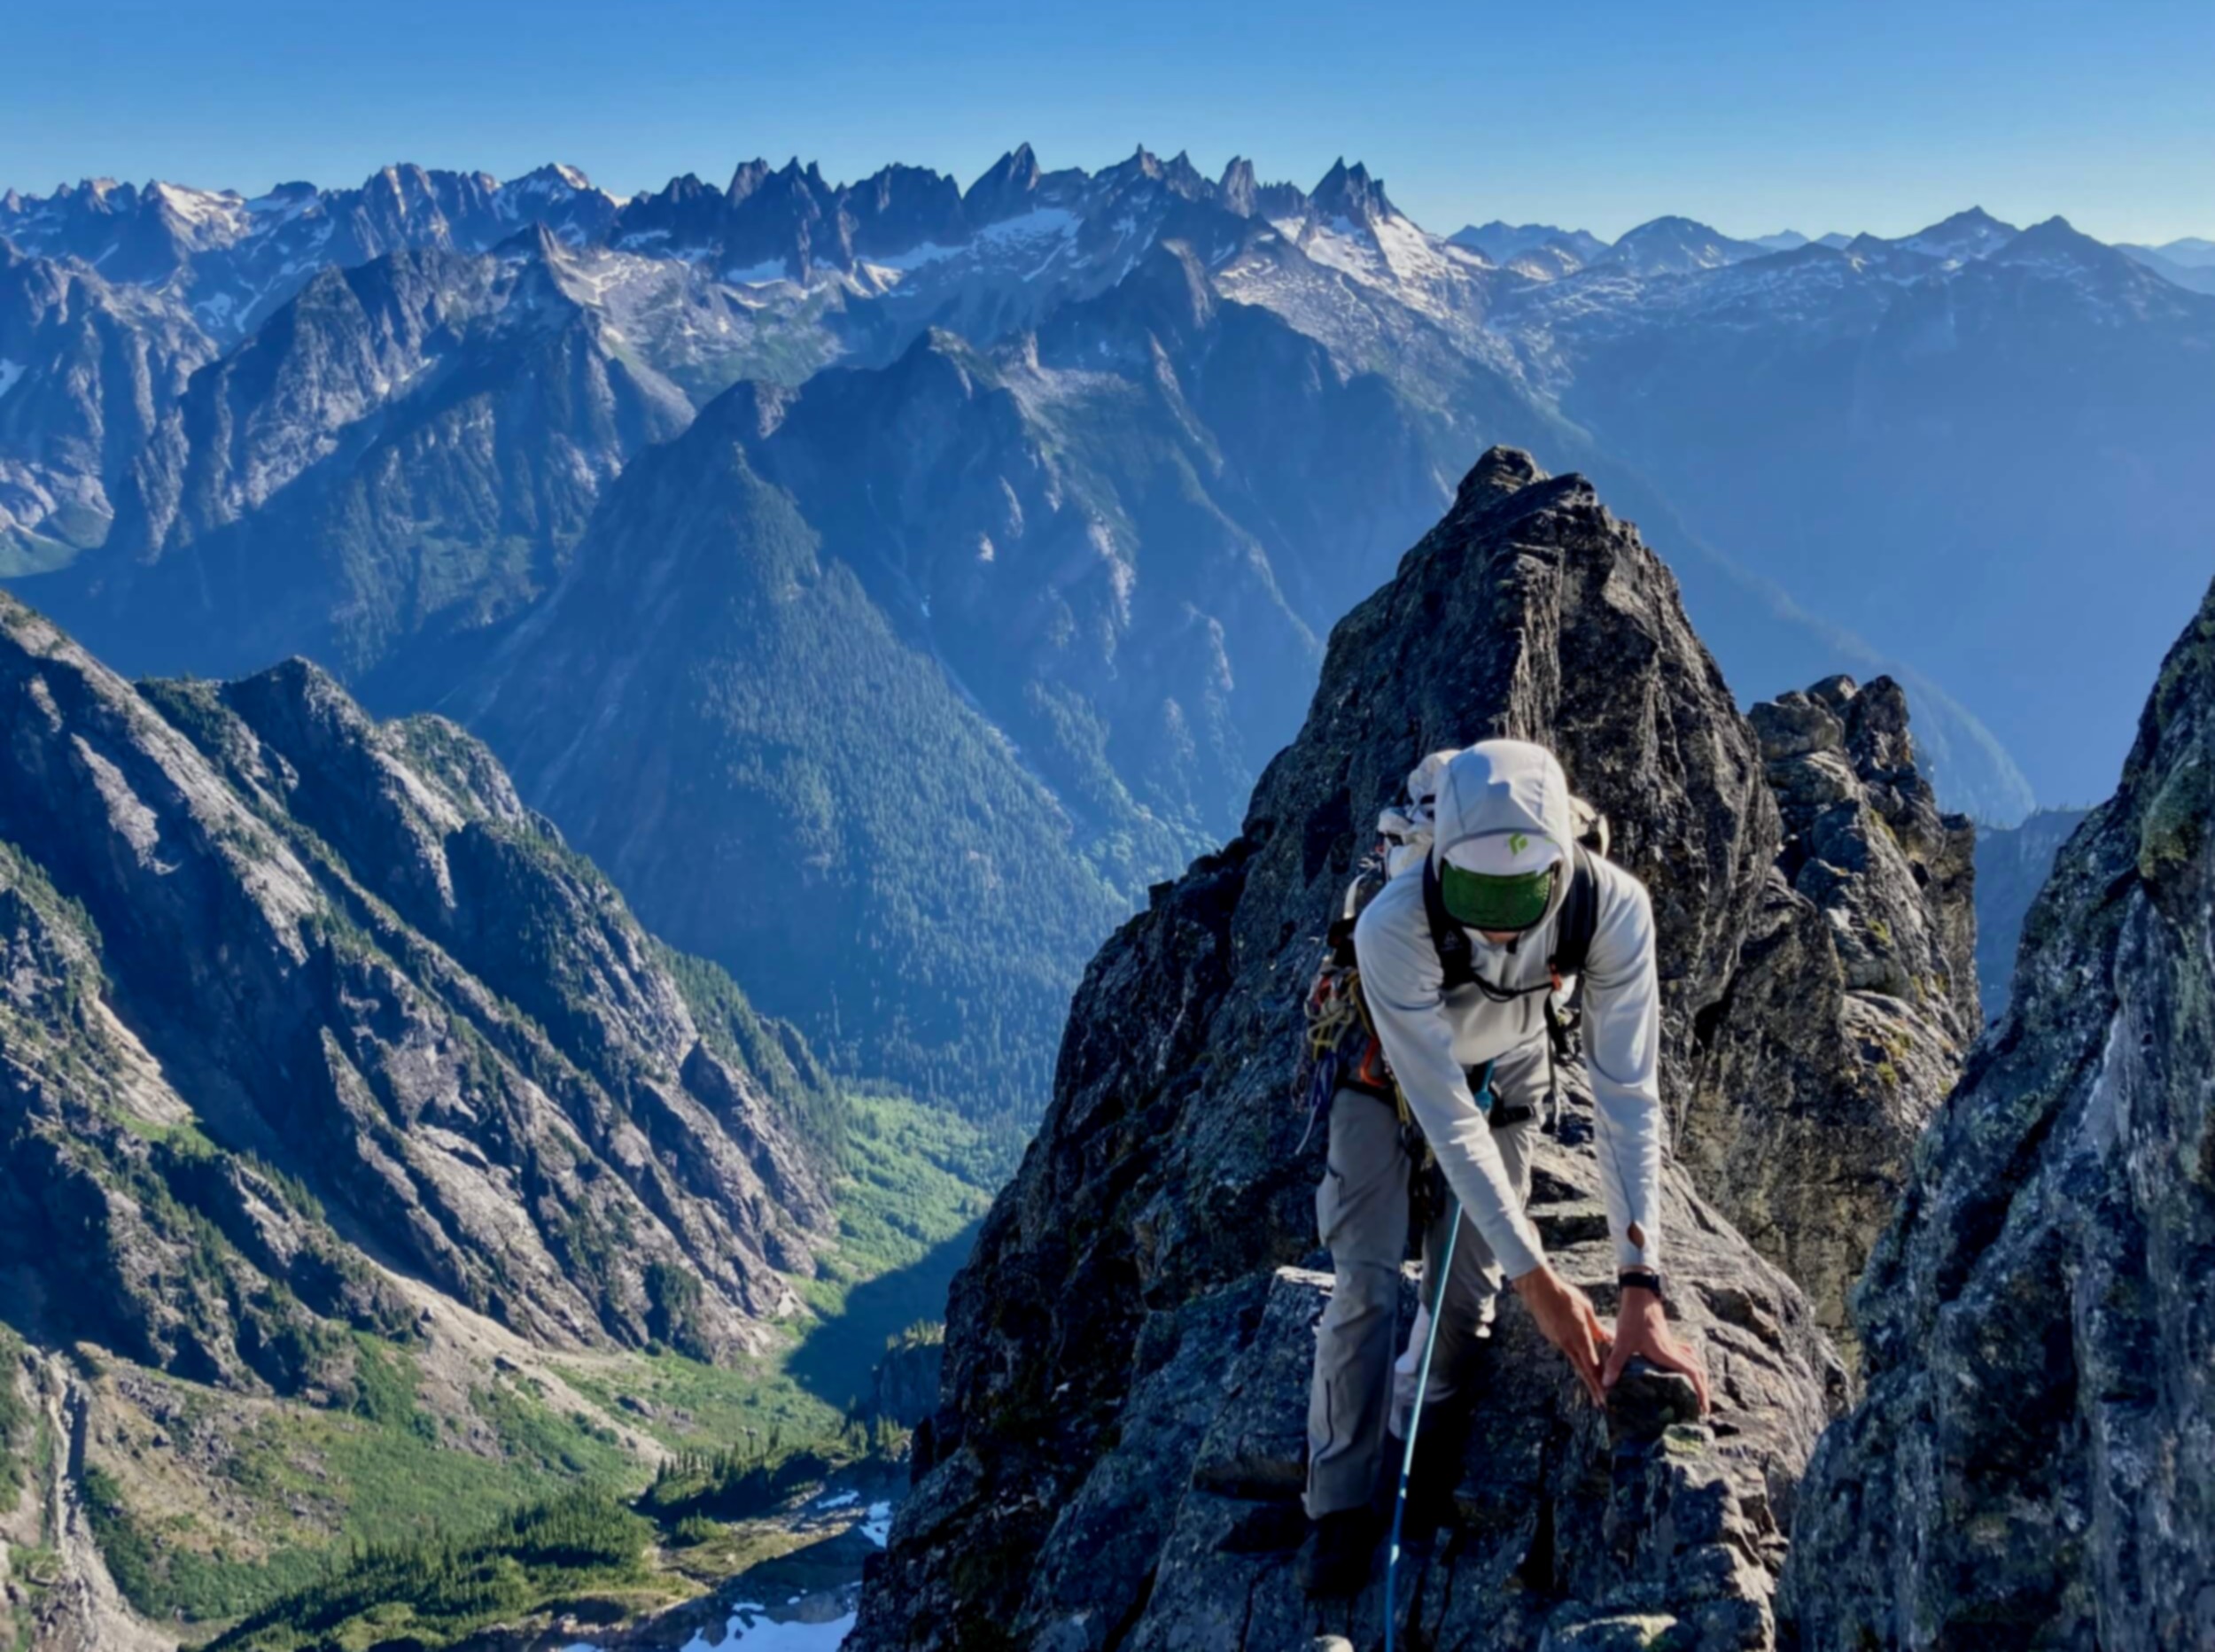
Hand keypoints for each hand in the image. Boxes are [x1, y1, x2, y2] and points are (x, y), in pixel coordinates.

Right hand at [1510, 1264, 1609, 1406]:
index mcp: (1579, 1338)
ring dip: (1585, 1370)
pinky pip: (1566, 1347)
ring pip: (1574, 1359)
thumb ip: (1598, 1328)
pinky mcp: (1551, 1336)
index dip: (1599, 1383)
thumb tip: (1609, 1338)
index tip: (1605, 1397)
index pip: (1592, 1366)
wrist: (1539, 1289)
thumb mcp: (1587, 1310)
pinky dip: (1575, 1353)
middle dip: (1593, 1388)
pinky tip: (1579, 1349)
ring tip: (1595, 1380)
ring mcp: (1557, 1341)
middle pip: (1583, 1370)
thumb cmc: (1565, 1296)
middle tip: (1601, 1403)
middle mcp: (1568, 1344)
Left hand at [1604, 1285, 1710, 1413]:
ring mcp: (1672, 1343)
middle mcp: (1674, 1350)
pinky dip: (1688, 1363)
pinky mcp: (1667, 1338)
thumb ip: (1615, 1363)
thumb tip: (1606, 1384)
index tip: (1704, 1407)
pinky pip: (1684, 1353)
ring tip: (1695, 1391)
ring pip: (1693, 1360)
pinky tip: (1678, 1368)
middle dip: (1703, 1388)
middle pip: (1698, 1369)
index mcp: (1668, 1354)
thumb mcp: (1623, 1341)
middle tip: (1701, 1406)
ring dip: (1697, 1376)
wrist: (1639, 1295)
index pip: (1693, 1373)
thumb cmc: (1633, 1317)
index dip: (1701, 1391)